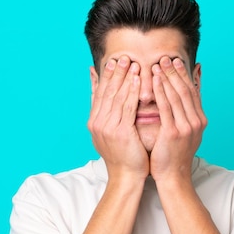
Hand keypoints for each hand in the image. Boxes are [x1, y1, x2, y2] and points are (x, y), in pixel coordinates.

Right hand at [88, 56, 148, 181]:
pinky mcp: (120, 131)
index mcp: (94, 122)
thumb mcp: (109, 133)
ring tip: (131, 63)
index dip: (106, 77)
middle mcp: (97, 123)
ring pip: (116, 96)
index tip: (112, 61)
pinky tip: (138, 80)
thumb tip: (104, 103)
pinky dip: (132, 91)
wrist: (126, 176)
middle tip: (122, 56)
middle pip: (106, 92)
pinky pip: (127, 107)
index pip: (99, 94)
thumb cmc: (123, 156)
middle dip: (115, 73)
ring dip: (124, 78)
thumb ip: (107, 114)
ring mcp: (107, 127)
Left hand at [149, 56, 206, 183]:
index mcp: (199, 120)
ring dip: (167, 77)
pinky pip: (166, 107)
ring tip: (159, 64)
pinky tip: (154, 80)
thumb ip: (184, 115)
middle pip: (186, 90)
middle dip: (176, 72)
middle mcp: (196, 121)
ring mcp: (187, 127)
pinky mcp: (174, 132)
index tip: (177, 61)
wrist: (173, 177)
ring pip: (176, 95)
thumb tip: (181, 101)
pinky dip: (160, 91)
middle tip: (167, 57)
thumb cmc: (173, 156)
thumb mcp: (184, 133)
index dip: (185, 75)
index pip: (193, 92)